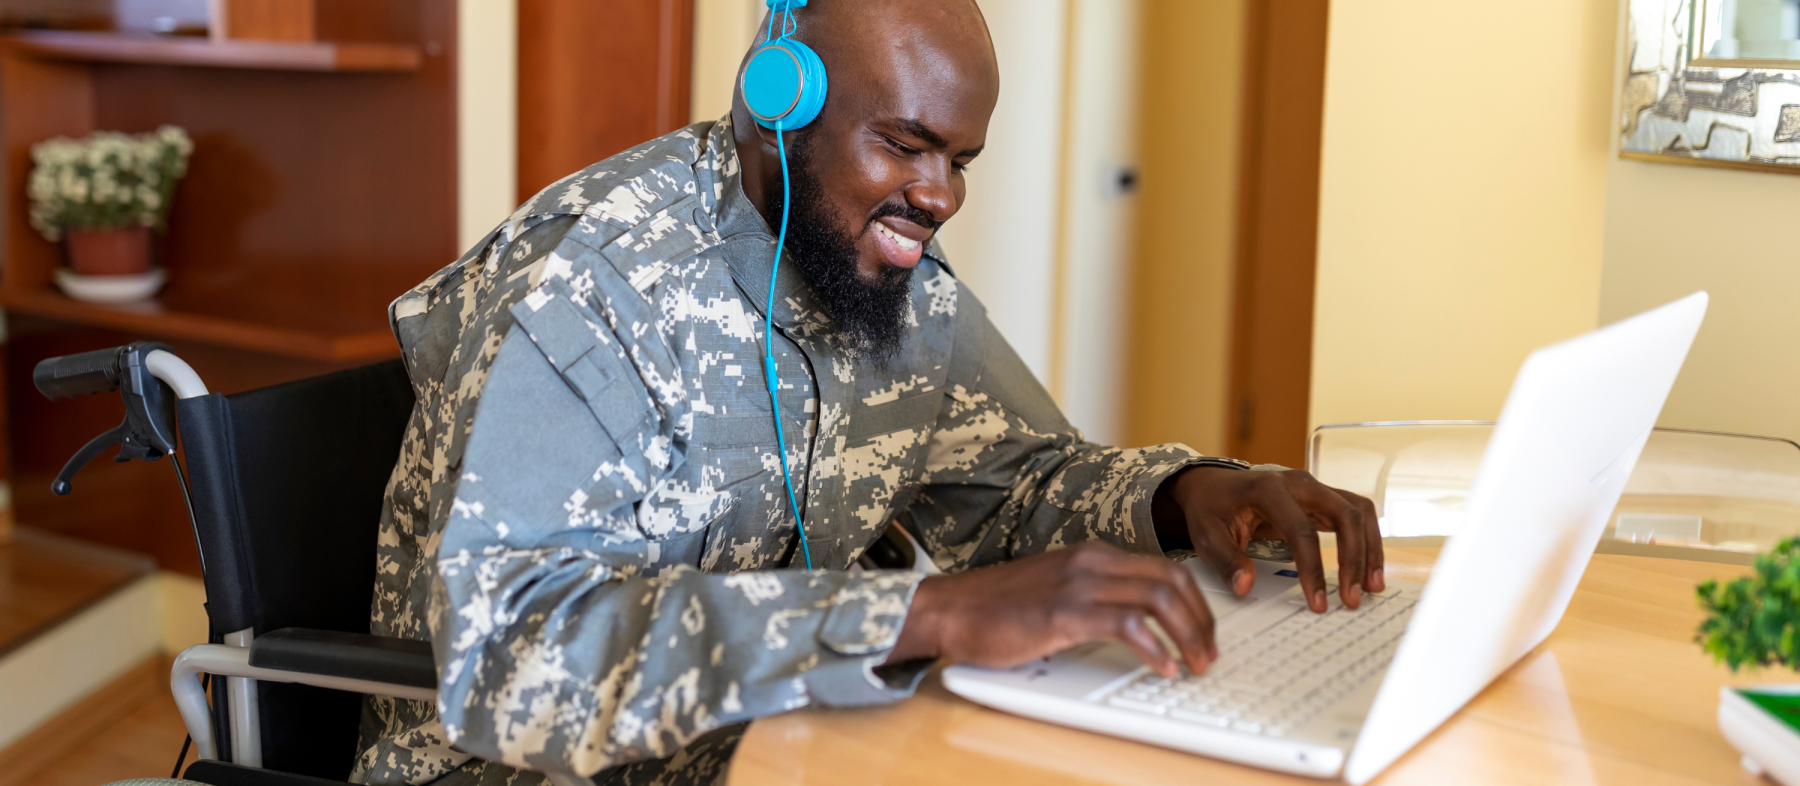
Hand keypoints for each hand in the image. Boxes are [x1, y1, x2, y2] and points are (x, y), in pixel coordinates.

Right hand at [885, 541, 1215, 677]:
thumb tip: (1134, 625)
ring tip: (1194, 664)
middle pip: (1172, 581)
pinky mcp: (1064, 612)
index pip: (1165, 569)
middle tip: (1208, 654)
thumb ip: (1092, 597)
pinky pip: (1128, 625)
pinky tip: (1161, 667)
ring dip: (1187, 636)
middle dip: (1202, 620)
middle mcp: (1091, 562)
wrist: (949, 609)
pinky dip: (1154, 648)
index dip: (1196, 604)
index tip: (1204, 634)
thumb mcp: (1055, 591)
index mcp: (1092, 555)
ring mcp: (1078, 584)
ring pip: (1159, 599)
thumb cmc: (994, 608)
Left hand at [1154, 466, 1384, 612]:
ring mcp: (1314, 488)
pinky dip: (1367, 538)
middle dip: (1354, 559)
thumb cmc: (1210, 508)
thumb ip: (1226, 561)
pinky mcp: (1322, 498)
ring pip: (1358, 512)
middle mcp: (1299, 483)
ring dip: (1370, 548)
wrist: (1212, 484)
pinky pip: (1356, 514)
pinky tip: (1367, 567)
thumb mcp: (1206, 536)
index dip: (1312, 569)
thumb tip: (1246, 587)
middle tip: (1352, 598)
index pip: (1301, 531)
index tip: (1317, 602)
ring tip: (1372, 586)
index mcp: (1268, 489)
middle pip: (1345, 515)